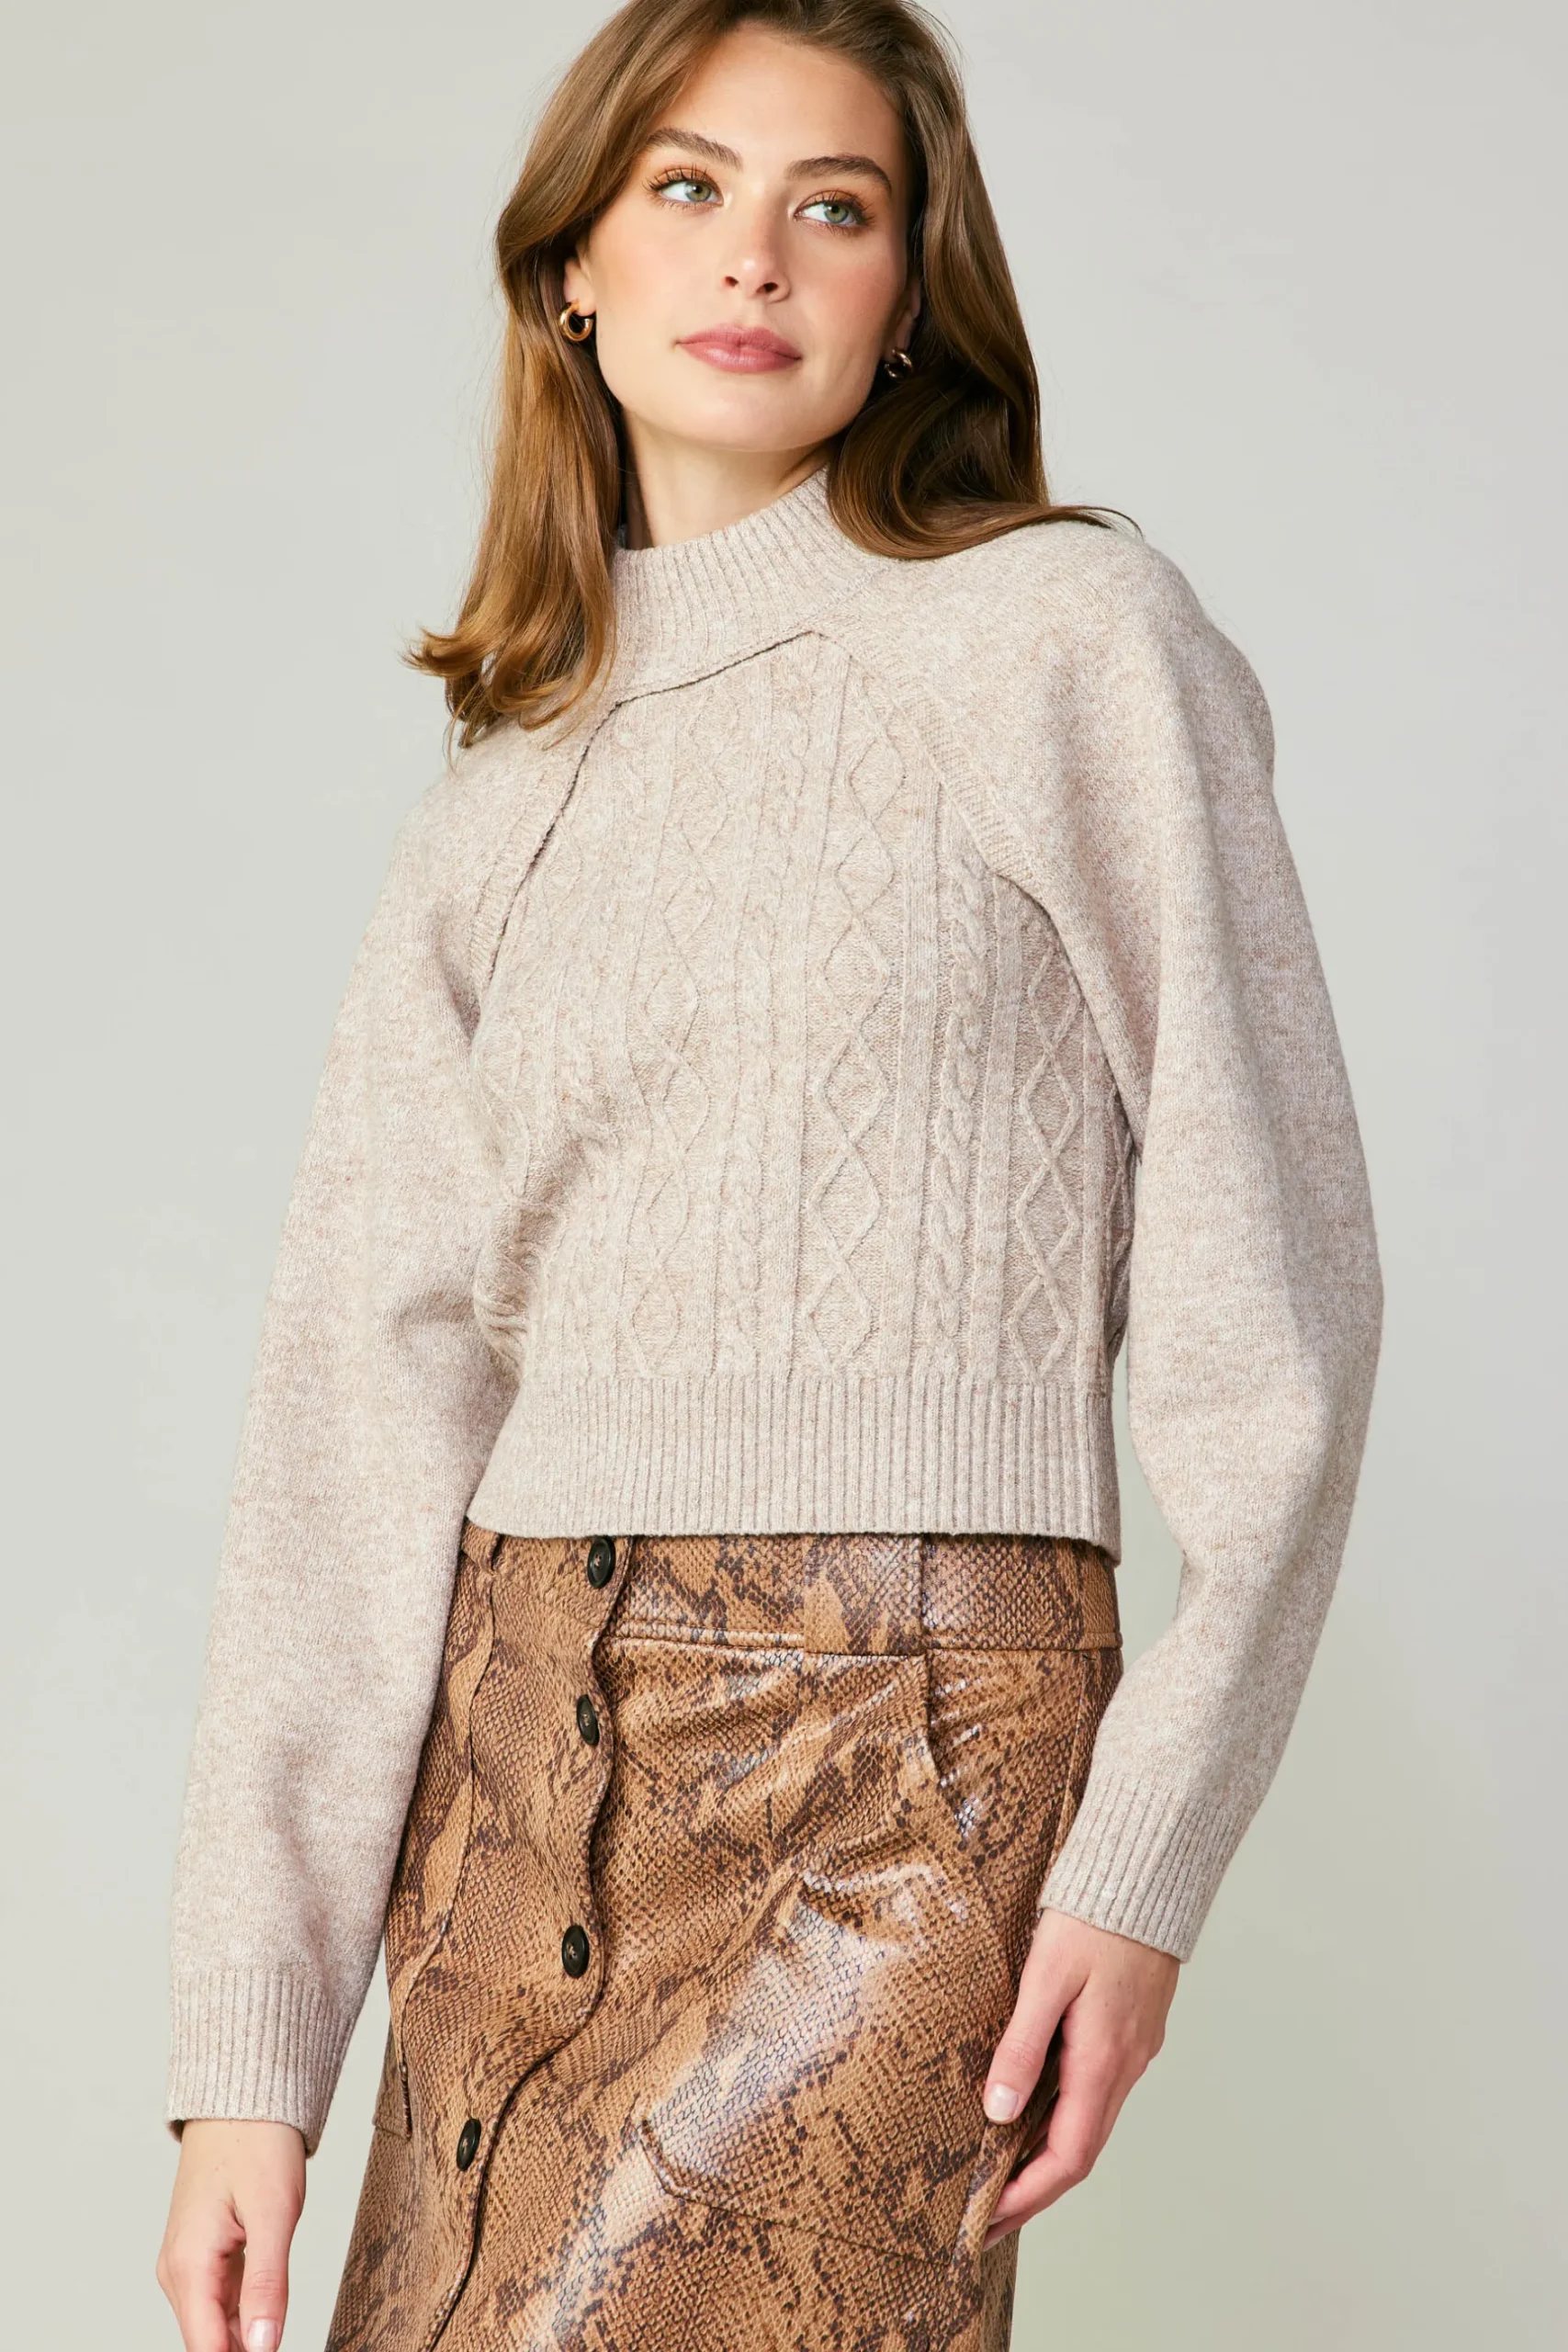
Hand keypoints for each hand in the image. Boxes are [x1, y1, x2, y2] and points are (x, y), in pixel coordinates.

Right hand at [157, 2119, 305, 2351]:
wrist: (243, 2099)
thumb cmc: (257, 2143)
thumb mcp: (274, 2214)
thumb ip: (267, 2284)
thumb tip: (264, 2348)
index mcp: (188, 2265)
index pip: (206, 2349)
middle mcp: (178, 2270)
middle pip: (210, 2341)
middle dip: (245, 2351)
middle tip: (281, 2341)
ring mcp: (188, 2261)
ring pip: (217, 2322)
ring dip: (246, 2335)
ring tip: (277, 2330)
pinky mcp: (203, 2251)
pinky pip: (222, 2297)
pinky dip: (245, 2310)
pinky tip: (269, 2313)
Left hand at [980, 1907, 1178, 2246]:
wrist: (1148, 1872)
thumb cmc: (1093, 1916)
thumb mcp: (1046, 1978)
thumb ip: (1022, 2046)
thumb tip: (996, 2112)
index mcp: (1104, 2060)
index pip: (1068, 2157)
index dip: (1027, 2196)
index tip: (986, 2221)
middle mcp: (1126, 2065)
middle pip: (1079, 2150)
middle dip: (1033, 2190)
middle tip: (985, 2215)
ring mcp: (1134, 2048)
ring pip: (1091, 2121)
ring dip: (1048, 2157)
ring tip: (1001, 2173)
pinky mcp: (1132, 2029)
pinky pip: (1097, 2091)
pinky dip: (1063, 2118)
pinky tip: (1033, 2111)